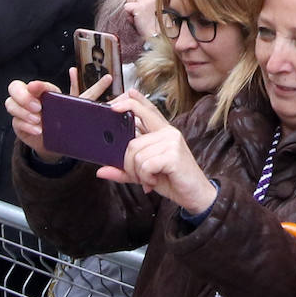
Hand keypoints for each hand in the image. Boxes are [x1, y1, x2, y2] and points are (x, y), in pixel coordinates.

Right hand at [6, 68, 113, 162]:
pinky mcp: (18, 123)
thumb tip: (108, 76)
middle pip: (15, 88)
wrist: (59, 139)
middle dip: (24, 97)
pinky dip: (26, 125)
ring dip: (24, 112)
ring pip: (10, 104)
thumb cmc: (69, 118)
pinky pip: (15, 121)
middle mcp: (31, 97)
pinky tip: (38, 130)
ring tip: (39, 121)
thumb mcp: (81, 104)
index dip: (35, 85)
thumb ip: (93, 91)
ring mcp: (22, 110)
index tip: (37, 88)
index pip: (36, 83)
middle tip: (38, 107)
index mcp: (45, 90)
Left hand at [98, 90, 216, 213]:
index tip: (116, 103)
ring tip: (150, 179)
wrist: (194, 193)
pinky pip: (145, 165)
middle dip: (129, 164)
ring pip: (137, 155)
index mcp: (163, 132)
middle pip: (132, 142)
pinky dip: (145, 178)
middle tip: (139, 176)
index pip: (148, 110)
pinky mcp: (173, 155)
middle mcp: (168, 133)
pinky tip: (154, 181)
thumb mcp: (144, 173)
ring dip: (138, 174)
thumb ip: (124, 170)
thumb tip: (101, 171)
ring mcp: (172, 142)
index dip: (132, 102)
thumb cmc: (172, 179)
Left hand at [124, 0, 159, 39]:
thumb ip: (151, 2)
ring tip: (137, 14)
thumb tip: (138, 0)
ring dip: (130, 5)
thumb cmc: (163, 26)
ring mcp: (145, 0)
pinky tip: (135, 19)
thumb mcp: (161, 10)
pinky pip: (127, 7)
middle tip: (136, 6)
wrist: (163, 34)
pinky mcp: (138, 8)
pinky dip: (129, 14)